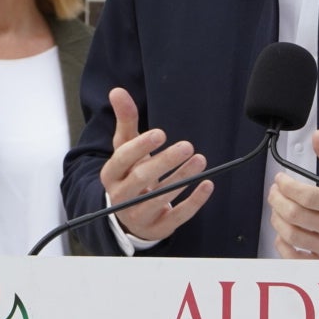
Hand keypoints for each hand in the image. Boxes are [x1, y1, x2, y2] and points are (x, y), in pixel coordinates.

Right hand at [100, 87, 213, 241]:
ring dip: (182, 177)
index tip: (161, 133)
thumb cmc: (129, 174)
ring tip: (200, 159)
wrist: (128, 214)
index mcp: (111, 175)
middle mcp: (121, 197)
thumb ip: (125, 121)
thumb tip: (117, 91)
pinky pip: (177, 216)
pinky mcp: (158, 228)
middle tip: (187, 146)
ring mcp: (139, 215)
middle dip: (165, 162)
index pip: (122, 159)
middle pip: (141, 178)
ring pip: (160, 197)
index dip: (140, 147)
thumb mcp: (125, 148)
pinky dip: (193, 201)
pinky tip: (207, 184)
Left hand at [268, 129, 318, 259]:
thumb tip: (318, 138)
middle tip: (275, 191)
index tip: (281, 179)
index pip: (307, 196)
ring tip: (279, 208)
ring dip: (277, 218)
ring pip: (291, 235)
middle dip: (276, 199)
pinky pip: (295, 259)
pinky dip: (282, 245)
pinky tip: (283, 233)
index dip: (286, 185)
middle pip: (294, 215)